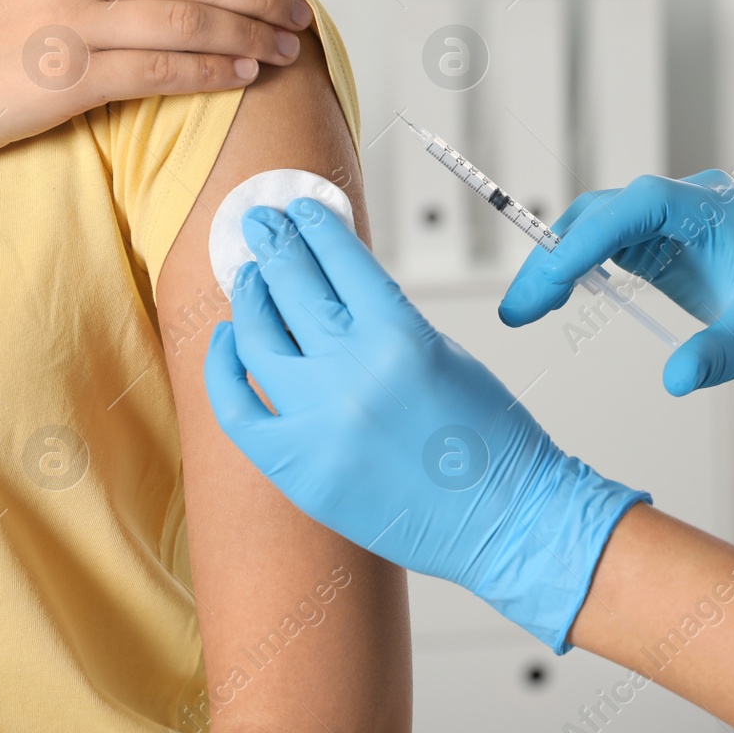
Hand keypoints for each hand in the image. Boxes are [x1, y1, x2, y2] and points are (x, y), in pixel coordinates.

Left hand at [204, 200, 648, 652]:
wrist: (506, 520)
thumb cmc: (492, 440)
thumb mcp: (446, 353)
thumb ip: (386, 322)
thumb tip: (334, 292)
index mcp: (400, 337)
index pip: (340, 260)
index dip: (315, 228)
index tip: (301, 211)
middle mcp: (353, 375)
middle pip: (294, 290)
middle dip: (275, 247)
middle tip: (262, 225)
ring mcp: (319, 425)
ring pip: (258, 341)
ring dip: (250, 300)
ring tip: (249, 278)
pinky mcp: (300, 471)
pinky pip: (239, 410)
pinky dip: (226, 369)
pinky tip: (228, 341)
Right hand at [498, 170, 733, 396]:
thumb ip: (717, 358)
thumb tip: (675, 379)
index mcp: (722, 213)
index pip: (641, 206)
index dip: (590, 235)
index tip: (552, 273)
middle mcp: (694, 204)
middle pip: (608, 210)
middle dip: (557, 254)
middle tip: (519, 308)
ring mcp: (677, 219)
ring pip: (601, 223)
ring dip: (559, 260)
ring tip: (525, 309)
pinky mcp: (667, 239)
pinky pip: (611, 242)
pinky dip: (579, 266)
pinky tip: (556, 298)